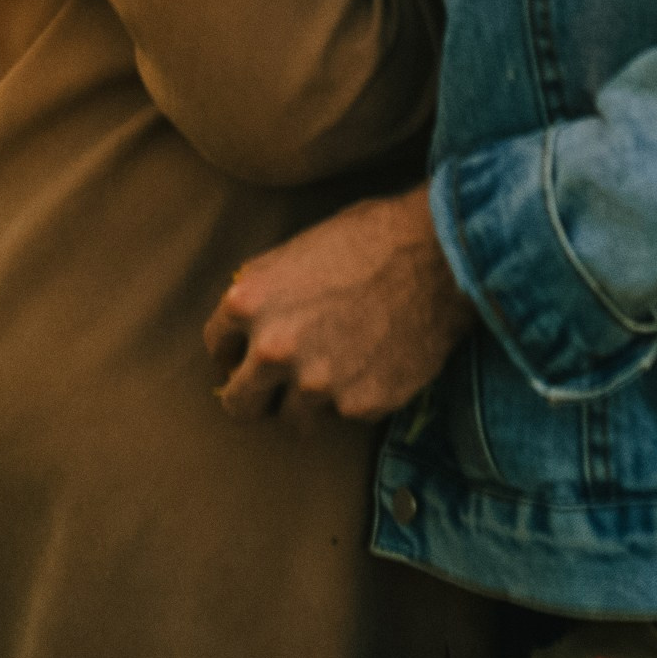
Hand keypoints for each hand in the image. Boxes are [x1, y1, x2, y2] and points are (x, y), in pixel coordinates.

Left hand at [205, 186, 471, 422]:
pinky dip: (356, 395)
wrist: (439, 255)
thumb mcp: (296, 252)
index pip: (217, 346)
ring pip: (294, 419)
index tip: (245, 356)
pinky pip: (346, 413)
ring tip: (335, 372)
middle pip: (239, 403)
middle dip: (253, 397)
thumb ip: (265, 294)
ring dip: (307, 403)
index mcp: (248, 302)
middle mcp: (273, 349)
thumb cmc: (369, 238)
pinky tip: (376, 362)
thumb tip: (249, 327)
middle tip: (271, 393)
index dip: (233, 350)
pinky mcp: (359, 405)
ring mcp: (316, 384)